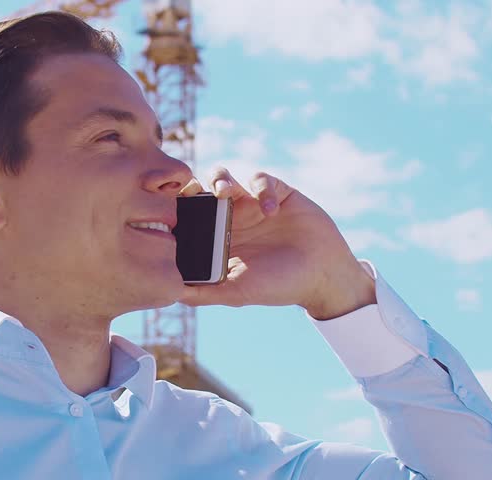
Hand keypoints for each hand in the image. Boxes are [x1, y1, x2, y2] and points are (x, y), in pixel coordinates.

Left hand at [178, 168, 375, 319]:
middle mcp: (230, 217)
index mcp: (216, 238)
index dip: (174, 208)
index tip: (169, 211)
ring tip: (226, 194)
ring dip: (220, 179)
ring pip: (224, 176)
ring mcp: (252, 203)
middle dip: (192, 186)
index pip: (186, 215)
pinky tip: (272, 211)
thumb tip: (170, 293)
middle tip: (194, 194)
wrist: (322, 275)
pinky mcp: (276, 192)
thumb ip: (204, 293)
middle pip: (199, 189)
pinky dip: (262, 189)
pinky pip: (260, 178)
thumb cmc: (278, 286)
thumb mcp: (237, 292)